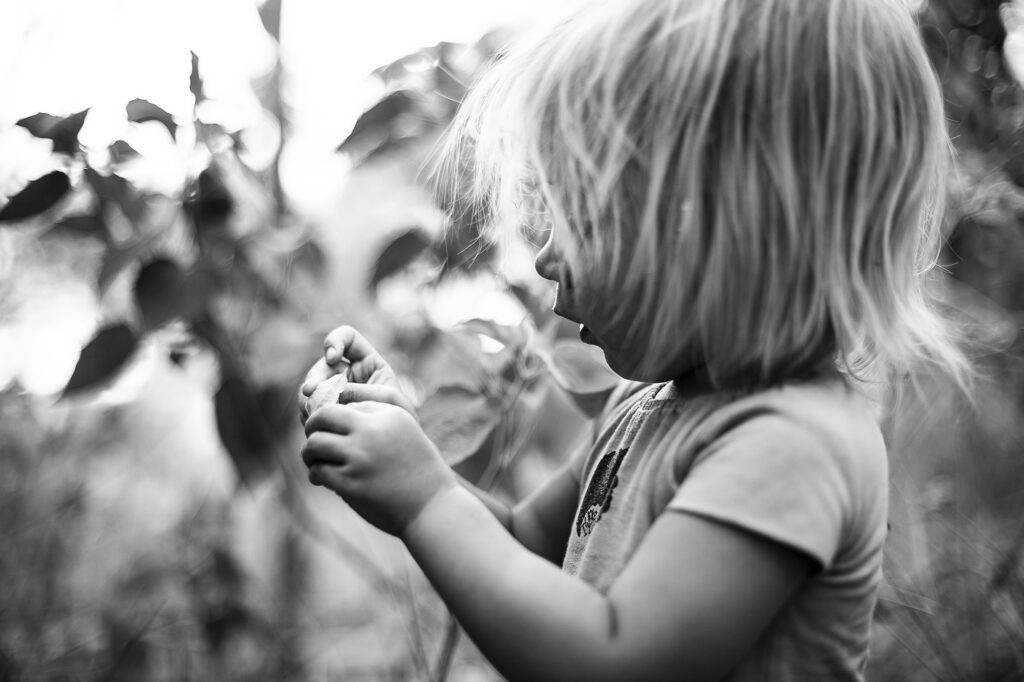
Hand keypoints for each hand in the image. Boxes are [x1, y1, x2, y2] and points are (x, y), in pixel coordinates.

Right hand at [298, 325, 414, 423]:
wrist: (396, 448)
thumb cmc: (399, 418)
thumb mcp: (387, 400)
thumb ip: (361, 391)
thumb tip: (330, 395)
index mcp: (367, 362)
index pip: (347, 337)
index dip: (335, 341)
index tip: (333, 358)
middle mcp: (347, 374)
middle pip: (322, 365)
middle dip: (315, 377)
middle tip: (310, 392)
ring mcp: (332, 392)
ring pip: (310, 387)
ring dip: (309, 399)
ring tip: (316, 414)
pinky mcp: (323, 411)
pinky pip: (307, 408)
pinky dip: (309, 415)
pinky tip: (317, 425)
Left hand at [301, 401, 456, 535]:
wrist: (432, 506)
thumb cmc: (419, 470)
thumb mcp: (406, 430)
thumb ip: (376, 418)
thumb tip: (337, 409)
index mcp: (388, 414)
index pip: (347, 402)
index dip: (335, 416)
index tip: (333, 428)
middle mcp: (372, 430)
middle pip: (323, 415)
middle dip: (312, 426)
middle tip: (313, 438)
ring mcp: (359, 456)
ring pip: (314, 443)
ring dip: (309, 452)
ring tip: (315, 460)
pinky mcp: (349, 482)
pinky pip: (318, 470)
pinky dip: (316, 474)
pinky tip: (323, 479)